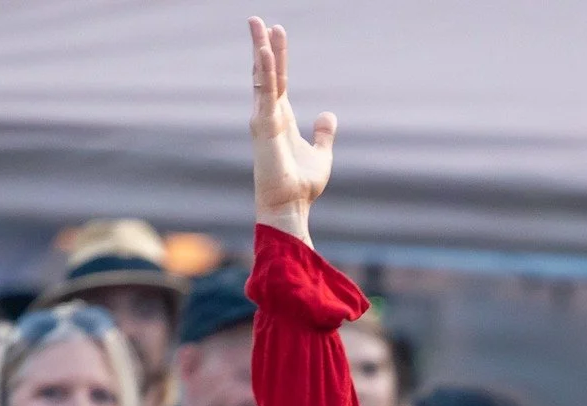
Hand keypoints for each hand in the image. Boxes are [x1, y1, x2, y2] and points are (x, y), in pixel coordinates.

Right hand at [248, 16, 335, 238]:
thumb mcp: (321, 155)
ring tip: (259, 25)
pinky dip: (265, 72)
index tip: (276, 33)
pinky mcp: (263, 126)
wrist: (290, 206)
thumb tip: (329, 115)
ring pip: (262, 77)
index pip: (278, 80)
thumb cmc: (302, 186)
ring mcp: (263, 119)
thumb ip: (323, 134)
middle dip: (262, 45)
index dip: (278, 57)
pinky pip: (265, 93)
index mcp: (280, 119)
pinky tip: (265, 52)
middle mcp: (269, 115)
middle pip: (265, 73)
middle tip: (257, 19)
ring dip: (261, 51)